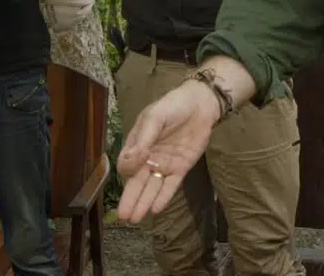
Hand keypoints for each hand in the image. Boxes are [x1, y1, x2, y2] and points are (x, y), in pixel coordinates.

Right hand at [115, 80, 222, 224]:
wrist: (200, 105)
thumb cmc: (173, 107)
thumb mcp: (154, 118)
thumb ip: (143, 139)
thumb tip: (131, 159)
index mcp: (137, 144)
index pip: (127, 164)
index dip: (129, 169)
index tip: (134, 166)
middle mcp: (148, 158)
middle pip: (137, 182)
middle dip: (130, 199)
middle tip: (123, 217)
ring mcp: (164, 164)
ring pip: (152, 187)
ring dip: (144, 202)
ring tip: (135, 219)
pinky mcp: (181, 168)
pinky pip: (170, 185)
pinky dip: (163, 197)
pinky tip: (155, 209)